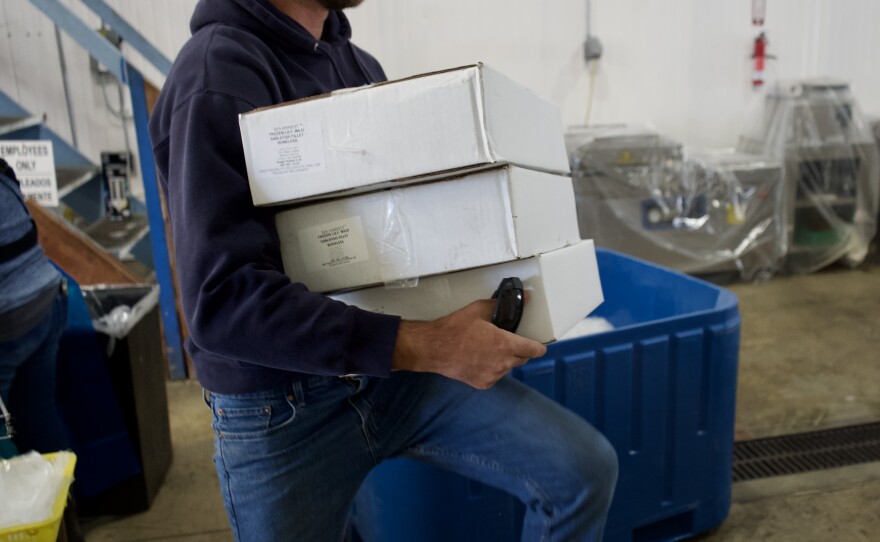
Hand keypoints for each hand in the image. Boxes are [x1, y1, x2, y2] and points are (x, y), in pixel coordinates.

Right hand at [391, 296, 546, 389]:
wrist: (433, 348)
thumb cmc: (455, 328)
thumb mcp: (478, 310)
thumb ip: (502, 305)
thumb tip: (525, 297)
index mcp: (505, 345)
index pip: (534, 350)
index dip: (539, 347)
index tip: (540, 345)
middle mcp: (502, 363)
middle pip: (522, 359)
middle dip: (520, 351)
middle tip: (509, 341)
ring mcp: (492, 376)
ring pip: (508, 368)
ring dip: (505, 360)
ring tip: (489, 350)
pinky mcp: (482, 384)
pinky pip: (494, 376)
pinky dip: (492, 369)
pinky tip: (480, 360)